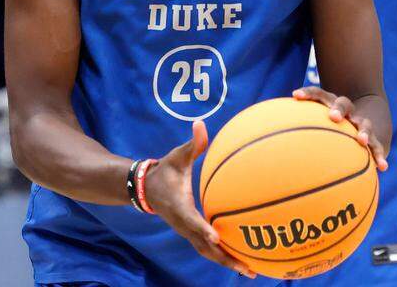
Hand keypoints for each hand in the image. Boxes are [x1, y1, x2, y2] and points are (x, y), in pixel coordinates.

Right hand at [145, 120, 256, 277]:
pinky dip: (223, 256)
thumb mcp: (177, 156)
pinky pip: (208, 248)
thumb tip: (200, 124)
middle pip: (205, 246)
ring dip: (226, 262)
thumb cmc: (165, 170)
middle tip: (246, 268)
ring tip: (249, 271)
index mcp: (180, 207)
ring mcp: (187, 231)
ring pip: (208, 252)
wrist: (146, 188)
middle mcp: (184, 224)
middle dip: (225, 258)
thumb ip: (192, 143)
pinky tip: (241, 259)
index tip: (217, 236)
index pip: (192, 220)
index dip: (204, 229)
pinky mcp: (191, 233)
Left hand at [292, 86, 388, 170]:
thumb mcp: (315, 128)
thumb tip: (264, 152)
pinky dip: (379, 156)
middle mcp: (346, 111)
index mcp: (329, 106)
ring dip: (363, 130)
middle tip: (334, 117)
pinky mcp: (375, 137)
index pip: (318, 94)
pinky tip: (382, 167)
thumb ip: (295, 135)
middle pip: (342, 103)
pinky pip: (377, 147)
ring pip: (364, 123)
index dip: (308, 93)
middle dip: (338, 109)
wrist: (368, 113)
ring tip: (361, 140)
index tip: (296, 95)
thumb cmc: (330, 129)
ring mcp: (361, 123)